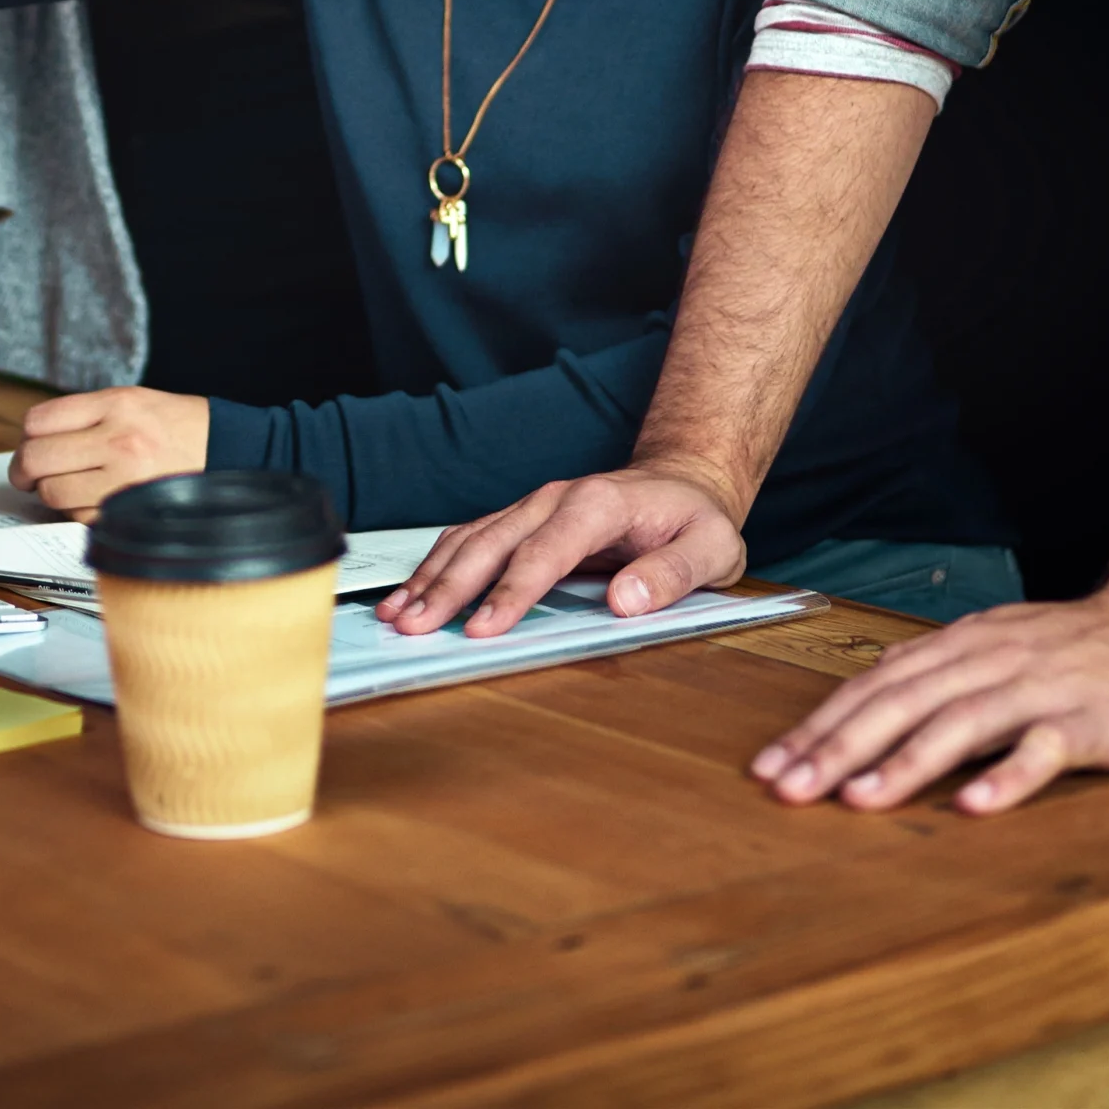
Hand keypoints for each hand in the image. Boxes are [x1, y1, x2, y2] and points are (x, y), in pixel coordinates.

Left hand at [9, 387, 208, 515]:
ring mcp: (124, 480)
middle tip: (30, 476)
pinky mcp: (130, 513)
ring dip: (53, 494)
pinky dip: (79, 514)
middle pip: (37, 459)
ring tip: (71, 487)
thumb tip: (35, 440)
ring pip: (53, 494)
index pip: (39, 421)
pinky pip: (79, 519)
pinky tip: (94, 502)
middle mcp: (119, 440)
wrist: (231, 454)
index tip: (29, 448)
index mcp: (117, 405)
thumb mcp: (134, 401)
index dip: (26, 438)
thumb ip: (86, 416)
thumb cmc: (179, 428)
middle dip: (26, 471)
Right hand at [376, 463, 747, 637]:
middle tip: (413, 627)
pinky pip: (471, 538)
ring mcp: (533, 506)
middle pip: (491, 543)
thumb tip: (625, 600)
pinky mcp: (522, 519)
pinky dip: (438, 565)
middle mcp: (554, 499)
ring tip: (397, 615)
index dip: (511, 593)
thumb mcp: (712, 548)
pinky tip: (413, 591)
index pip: (545, 553)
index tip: (483, 629)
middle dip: (448, 587)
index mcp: (597, 505)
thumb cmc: (697, 520)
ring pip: (471, 538)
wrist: (683, 480)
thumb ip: (672, 574)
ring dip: (431, 576)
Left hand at [748, 576, 1108, 814]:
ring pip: (958, 723)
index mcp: (961, 647)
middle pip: (900, 702)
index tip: (772, 764)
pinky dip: (1006, 775)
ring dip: (903, 762)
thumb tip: (875, 681)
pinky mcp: (1092, 719)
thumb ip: (941, 666)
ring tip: (856, 798)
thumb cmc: (1085, 650)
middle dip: (837, 746)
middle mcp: (990, 661)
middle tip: (786, 786)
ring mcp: (1040, 688)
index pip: (875, 686)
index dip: (821, 725)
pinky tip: (973, 805)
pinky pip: (1044, 748)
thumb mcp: (1001, 646)